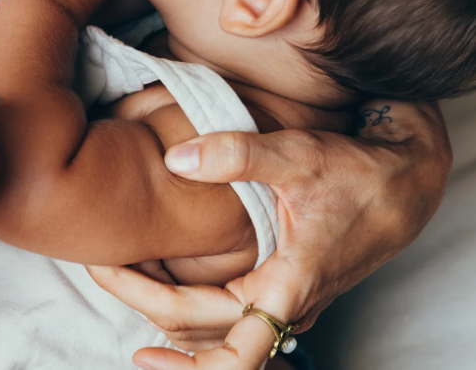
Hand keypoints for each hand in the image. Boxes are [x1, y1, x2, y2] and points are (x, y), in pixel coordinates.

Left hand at [88, 101, 450, 367]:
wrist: (403, 181)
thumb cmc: (356, 173)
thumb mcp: (297, 155)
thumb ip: (236, 155)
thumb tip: (174, 158)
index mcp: (288, 288)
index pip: (234, 358)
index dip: (185, 367)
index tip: (138, 355)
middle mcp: (284, 306)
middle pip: (205, 333)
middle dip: (148, 307)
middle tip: (99, 268)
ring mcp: (283, 299)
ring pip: (214, 324)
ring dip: (166, 306)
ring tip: (119, 267)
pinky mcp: (281, 283)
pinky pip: (228, 310)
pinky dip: (191, 298)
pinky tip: (160, 269)